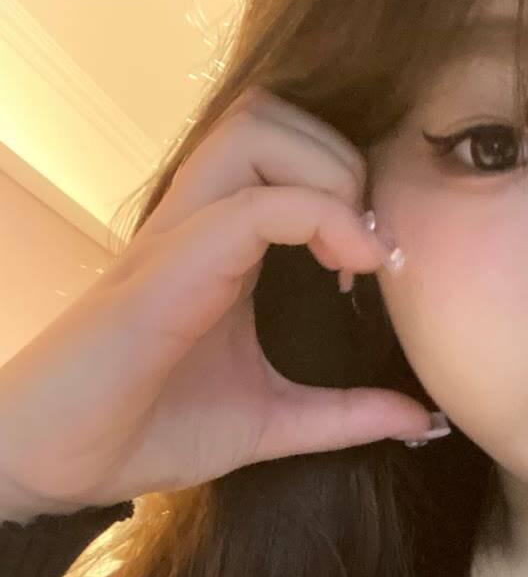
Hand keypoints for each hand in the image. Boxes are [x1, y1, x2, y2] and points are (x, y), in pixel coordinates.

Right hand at [0, 86, 444, 520]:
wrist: (57, 463)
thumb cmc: (145, 430)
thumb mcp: (271, 422)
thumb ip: (344, 413)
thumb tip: (421, 419)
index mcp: (221, 245)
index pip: (286, 150)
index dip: (353, 185)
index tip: (387, 261)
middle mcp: (198, 222)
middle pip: (270, 114)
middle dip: (343, 160)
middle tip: (369, 243)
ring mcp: (179, 236)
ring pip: (254, 129)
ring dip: (325, 173)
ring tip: (352, 251)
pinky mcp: (167, 269)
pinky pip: (251, 205)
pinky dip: (315, 218)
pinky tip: (346, 268)